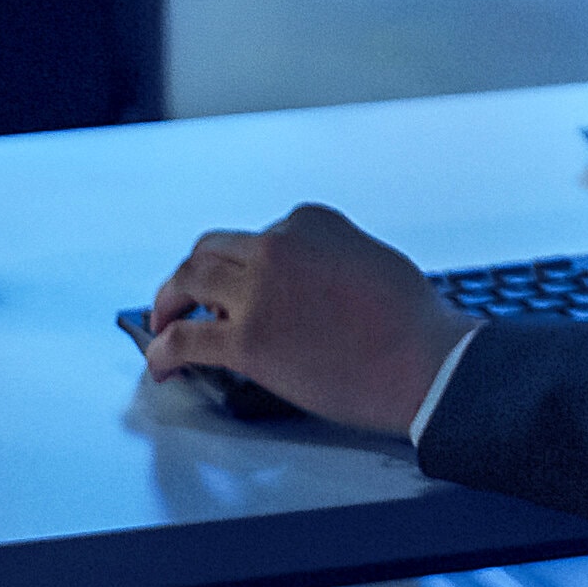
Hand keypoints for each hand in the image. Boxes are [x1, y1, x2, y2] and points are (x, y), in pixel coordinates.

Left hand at [142, 204, 472, 435]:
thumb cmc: (413, 322)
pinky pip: (183, 340)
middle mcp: (278, 246)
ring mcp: (258, 292)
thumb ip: (329, 259)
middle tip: (183, 300)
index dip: (241, 265)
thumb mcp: (372, 259)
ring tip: (163, 324)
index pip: (256, 236)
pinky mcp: (246, 341)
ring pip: (186, 282)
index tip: (239, 287)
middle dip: (191, 276)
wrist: (426, 363)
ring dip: (167, 303)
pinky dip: (162, 351)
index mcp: (311, 221)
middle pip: (209, 251)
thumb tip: (306, 284)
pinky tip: (161, 364)